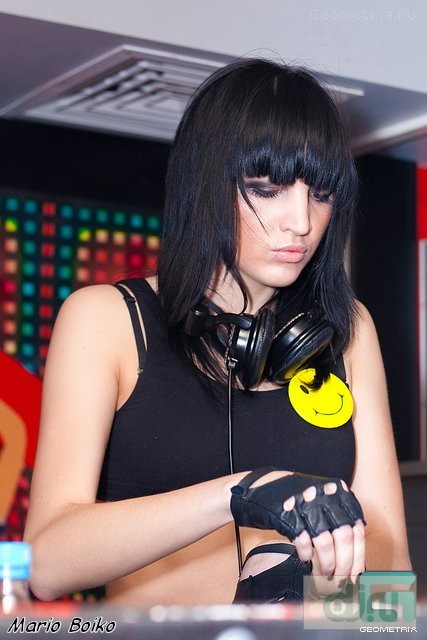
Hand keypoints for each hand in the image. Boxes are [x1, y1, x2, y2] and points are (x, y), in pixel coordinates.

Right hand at [230, 467, 365, 578]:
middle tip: (340, 579)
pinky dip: (306, 556)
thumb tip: (355, 559)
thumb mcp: (322, 502)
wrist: (261, 488)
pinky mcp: (288, 515)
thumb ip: (340, 521)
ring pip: (325, 542)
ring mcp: (306, 504)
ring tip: (323, 573)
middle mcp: (325, 495)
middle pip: (344, 537)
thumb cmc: (295, 500)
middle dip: (344, 564)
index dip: (358, 555)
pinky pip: (304, 542)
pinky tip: (305, 560)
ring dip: (326, 564)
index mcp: (338, 491)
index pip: (357, 528)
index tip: (356, 574)